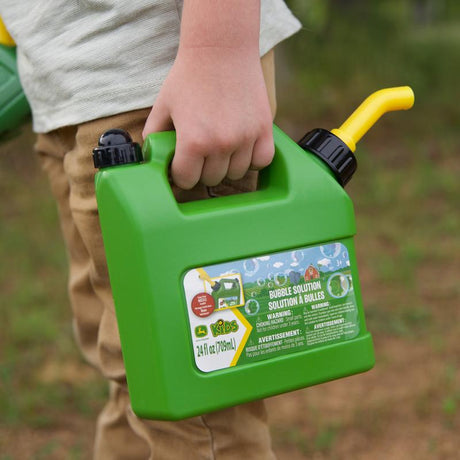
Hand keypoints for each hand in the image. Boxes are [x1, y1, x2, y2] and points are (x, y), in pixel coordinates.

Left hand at [142, 46, 273, 188]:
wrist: (220, 49)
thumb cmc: (188, 77)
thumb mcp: (162, 106)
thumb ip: (154, 136)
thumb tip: (152, 159)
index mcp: (192, 141)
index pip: (186, 180)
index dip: (181, 174)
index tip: (182, 165)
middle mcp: (220, 144)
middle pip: (211, 179)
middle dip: (202, 170)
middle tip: (200, 154)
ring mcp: (245, 138)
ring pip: (236, 174)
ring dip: (226, 166)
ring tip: (220, 150)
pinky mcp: (264, 129)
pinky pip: (261, 162)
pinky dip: (252, 160)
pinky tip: (242, 150)